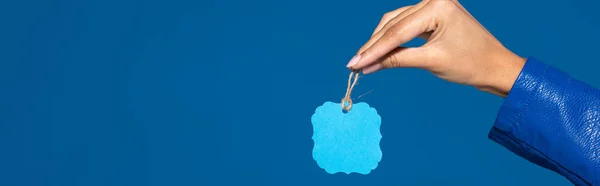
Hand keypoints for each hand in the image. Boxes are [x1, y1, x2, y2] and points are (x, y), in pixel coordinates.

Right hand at [346, 0, 525, 96]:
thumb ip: (397, 60)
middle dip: (373, 46)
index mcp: (437, 7)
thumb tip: (367, 66)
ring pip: (395, 22)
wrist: (496, 66)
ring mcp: (433, 5)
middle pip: (392, 24)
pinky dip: (392, 39)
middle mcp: (434, 0)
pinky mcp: (433, 14)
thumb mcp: (431, 61)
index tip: (355, 63)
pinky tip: (378, 52)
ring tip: (362, 61)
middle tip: (354, 64)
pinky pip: (405, 25)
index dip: (373, 50)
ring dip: (379, 42)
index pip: (397, 31)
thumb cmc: (472, 64)